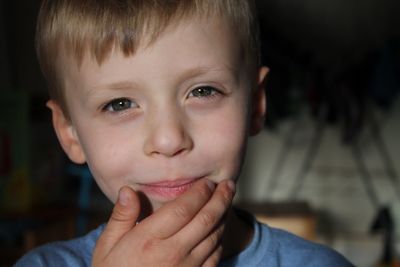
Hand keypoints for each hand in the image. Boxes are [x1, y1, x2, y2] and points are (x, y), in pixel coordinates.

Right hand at [92, 179, 235, 266]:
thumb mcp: (107, 245)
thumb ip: (121, 217)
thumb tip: (128, 190)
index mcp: (148, 240)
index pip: (182, 209)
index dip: (199, 193)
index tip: (207, 182)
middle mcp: (171, 253)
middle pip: (205, 220)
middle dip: (220, 199)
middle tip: (229, 185)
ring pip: (214, 237)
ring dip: (223, 216)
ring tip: (226, 201)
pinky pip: (215, 257)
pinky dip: (221, 239)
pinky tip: (220, 228)